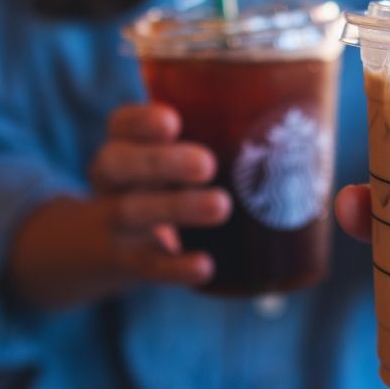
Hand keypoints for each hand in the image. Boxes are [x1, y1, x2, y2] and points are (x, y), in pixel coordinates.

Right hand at [8, 103, 230, 307]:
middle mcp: (111, 180)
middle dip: (162, 162)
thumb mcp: (165, 158)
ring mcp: (112, 222)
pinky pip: (147, 265)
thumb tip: (294, 129)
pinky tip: (205, 266)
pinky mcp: (125, 262)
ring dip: (177, 208)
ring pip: (132, 211)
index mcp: (122, 144)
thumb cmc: (156, 185)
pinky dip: (175, 268)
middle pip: (118, 163)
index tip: (172, 121)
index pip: (120, 124)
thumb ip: (211, 139)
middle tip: (207, 164)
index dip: (141, 121)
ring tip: (221, 206)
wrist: (94, 248)